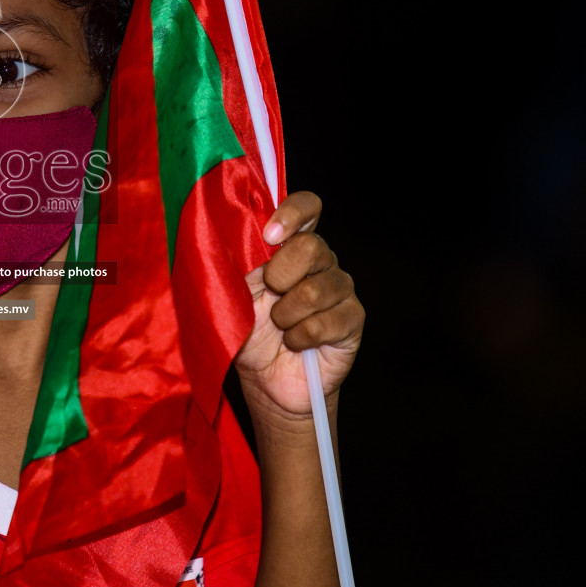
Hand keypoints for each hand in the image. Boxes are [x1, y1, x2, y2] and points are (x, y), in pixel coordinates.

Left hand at [233, 191, 363, 423]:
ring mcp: (340, 288)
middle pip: (312, 247)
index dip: (292, 213)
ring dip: (286, 315)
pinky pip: (324, 323)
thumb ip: (237, 261)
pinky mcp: (352, 319)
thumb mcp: (233, 293)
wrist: (266, 379)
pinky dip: (299, 338)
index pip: (307, 207)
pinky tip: (295, 343)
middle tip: (269, 294)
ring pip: (316, 290)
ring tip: (279, 327)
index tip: (270, 235)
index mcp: (291, 245)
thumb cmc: (248, 330)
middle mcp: (321, 260)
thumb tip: (237, 233)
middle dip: (280, 275)